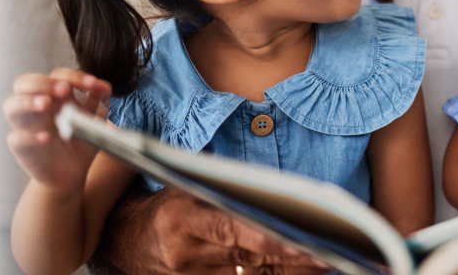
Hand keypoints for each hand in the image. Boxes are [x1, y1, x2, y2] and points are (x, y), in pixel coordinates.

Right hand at [4, 68, 112, 188]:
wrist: (73, 172)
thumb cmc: (81, 140)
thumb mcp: (94, 119)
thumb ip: (99, 100)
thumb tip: (103, 86)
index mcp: (53, 95)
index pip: (55, 76)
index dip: (73, 76)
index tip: (91, 85)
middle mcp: (35, 107)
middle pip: (23, 83)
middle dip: (43, 82)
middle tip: (64, 89)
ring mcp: (26, 126)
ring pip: (10, 106)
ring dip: (27, 101)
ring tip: (45, 103)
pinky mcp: (21, 147)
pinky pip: (15, 138)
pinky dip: (29, 135)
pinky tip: (46, 137)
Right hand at [102, 188, 331, 274]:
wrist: (126, 240)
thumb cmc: (166, 208)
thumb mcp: (188, 190)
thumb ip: (225, 193)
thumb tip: (275, 197)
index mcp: (183, 221)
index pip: (230, 231)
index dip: (266, 238)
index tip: (299, 241)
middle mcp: (187, 254)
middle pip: (249, 258)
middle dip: (292, 256)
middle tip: (331, 252)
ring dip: (289, 270)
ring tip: (326, 262)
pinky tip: (300, 271)